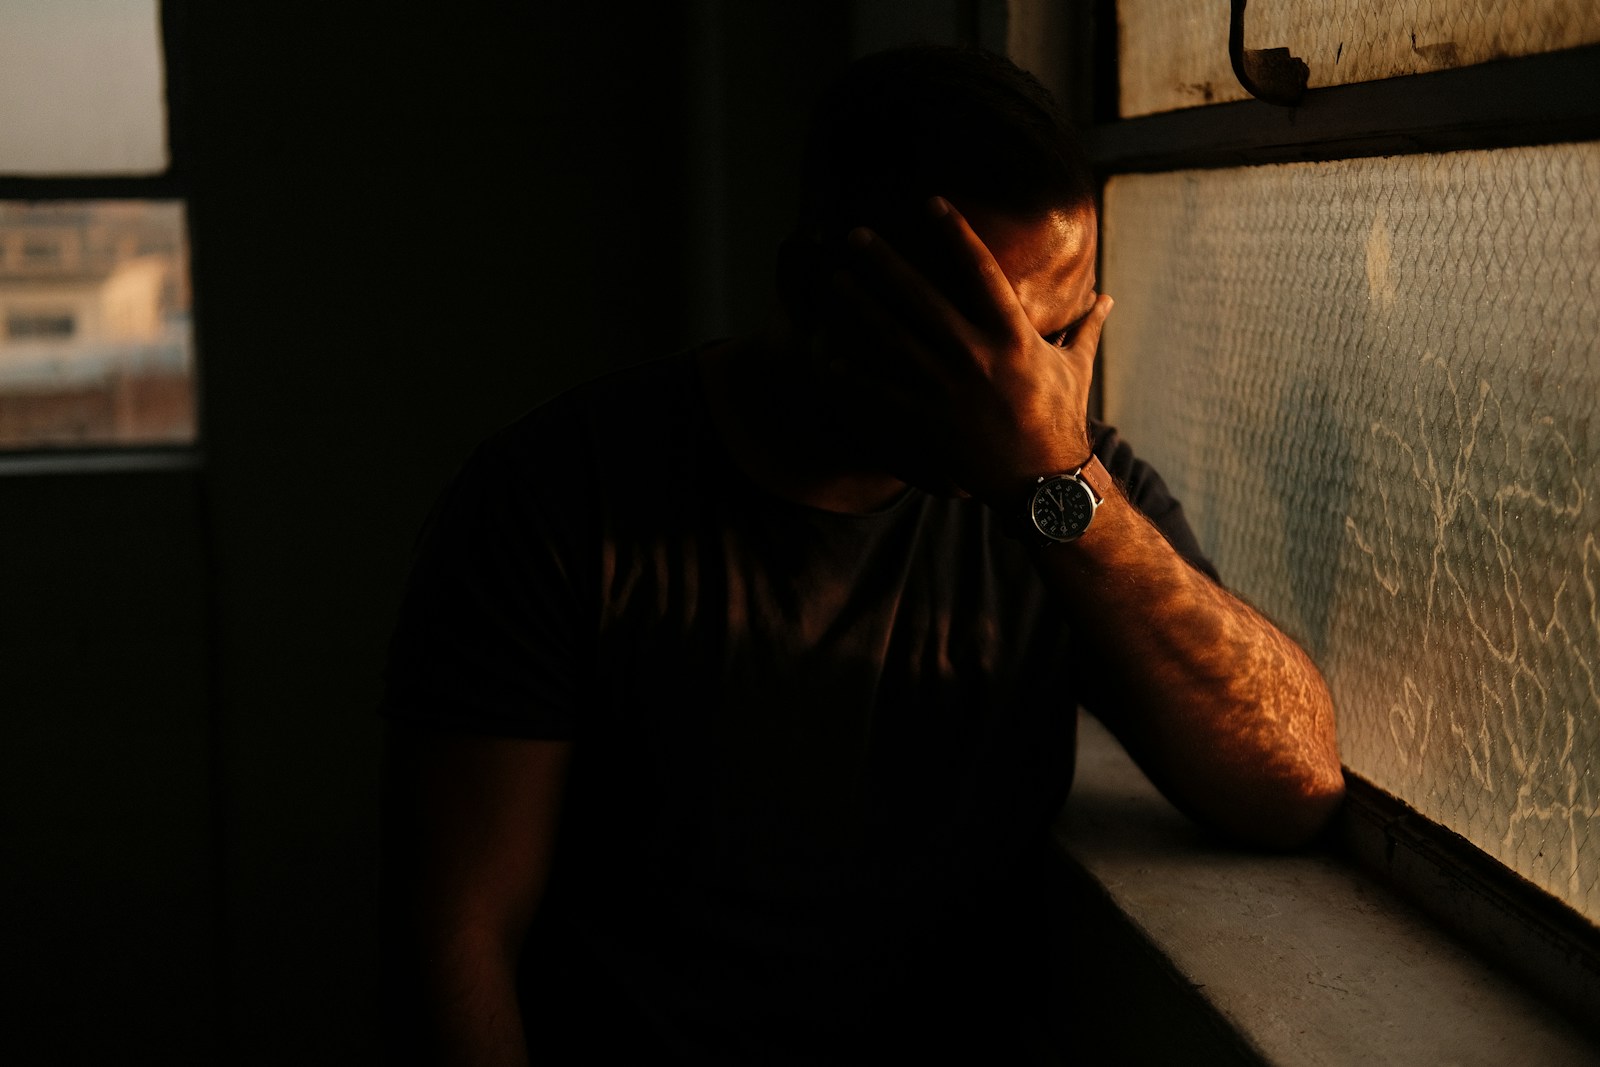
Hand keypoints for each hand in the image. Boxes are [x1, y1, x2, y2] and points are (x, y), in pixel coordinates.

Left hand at [819, 196, 1112, 504]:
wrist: (1041, 486)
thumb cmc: (1059, 421)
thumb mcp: (1076, 369)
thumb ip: (1085, 328)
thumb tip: (1108, 297)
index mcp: (1013, 337)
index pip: (981, 272)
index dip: (955, 234)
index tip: (930, 202)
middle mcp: (976, 358)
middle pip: (920, 298)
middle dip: (884, 264)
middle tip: (854, 235)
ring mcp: (946, 391)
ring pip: (890, 339)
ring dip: (857, 307)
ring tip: (832, 282)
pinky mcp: (925, 422)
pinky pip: (878, 392)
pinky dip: (850, 373)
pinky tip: (824, 353)